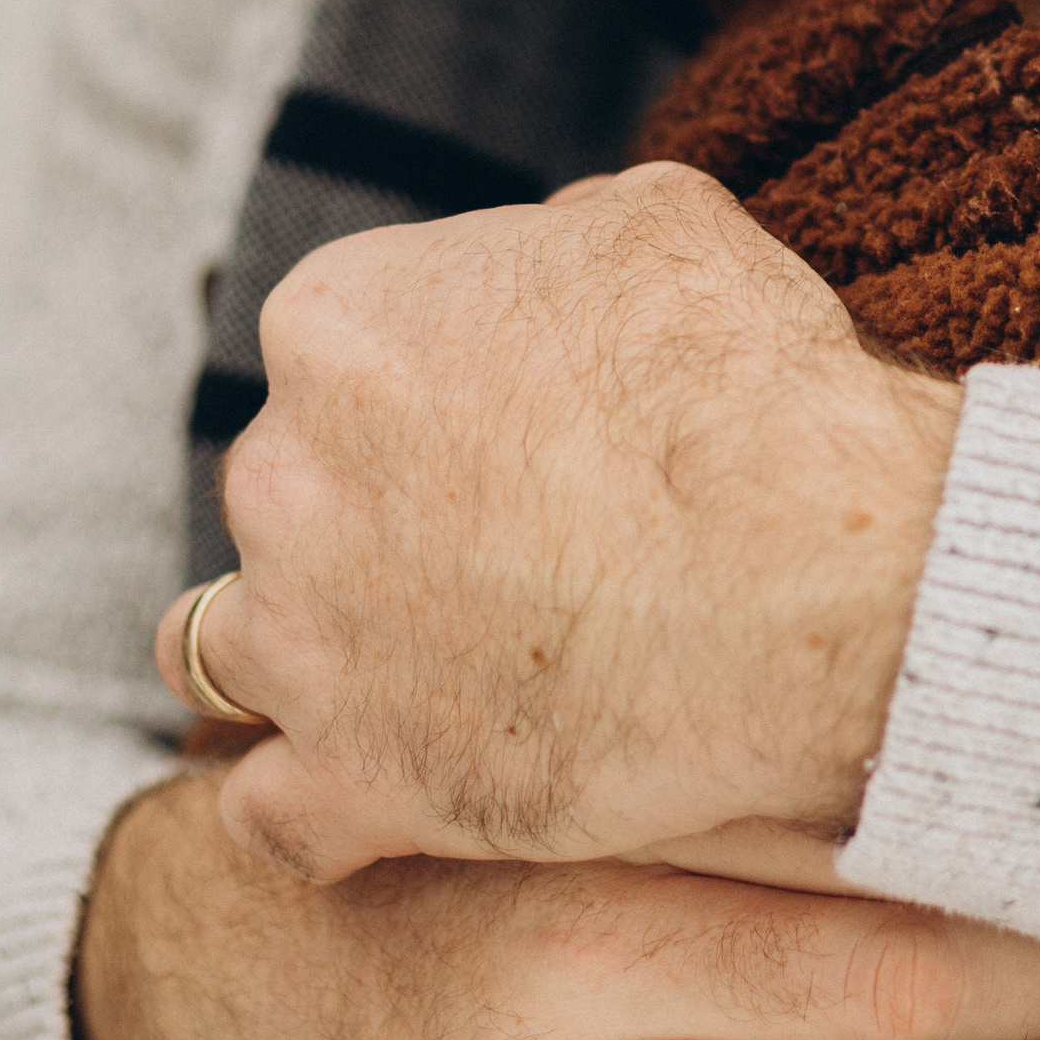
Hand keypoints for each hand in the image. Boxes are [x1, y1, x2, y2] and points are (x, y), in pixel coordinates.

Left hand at [166, 164, 954, 883]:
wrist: (819, 584)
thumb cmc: (754, 393)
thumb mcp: (660, 226)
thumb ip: (555, 240)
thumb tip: (544, 256)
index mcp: (340, 322)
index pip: (332, 351)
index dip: (415, 392)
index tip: (490, 433)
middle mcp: (284, 473)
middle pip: (282, 493)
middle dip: (360, 519)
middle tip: (485, 556)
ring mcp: (304, 638)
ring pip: (219, 646)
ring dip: (300, 654)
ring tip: (393, 676)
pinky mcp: (351, 783)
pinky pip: (271, 813)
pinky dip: (323, 808)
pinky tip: (386, 800)